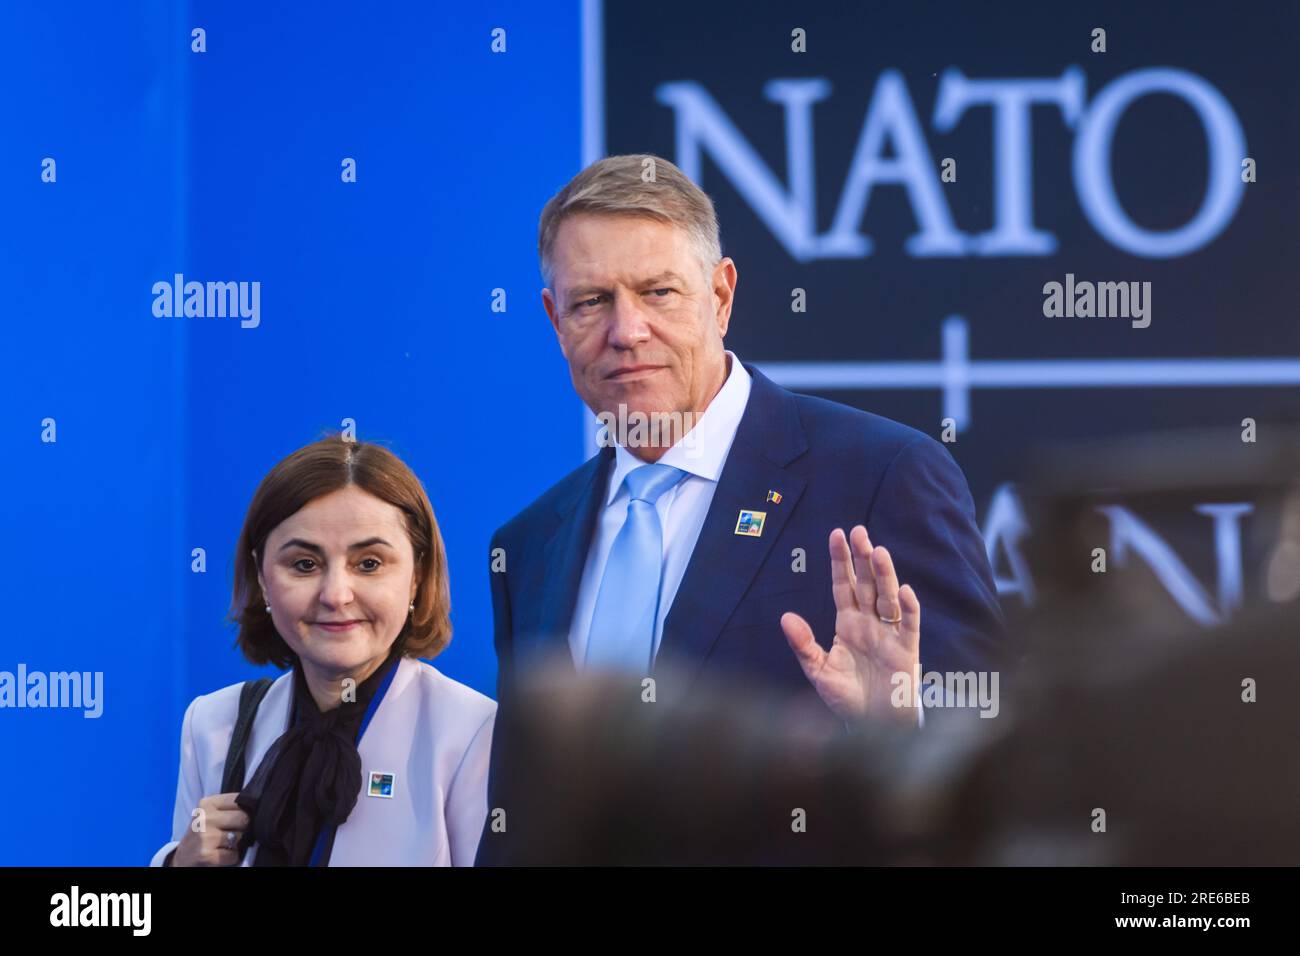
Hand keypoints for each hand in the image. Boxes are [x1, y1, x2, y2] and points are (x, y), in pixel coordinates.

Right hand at [172, 792, 249, 865]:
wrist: (183, 857)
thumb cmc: (203, 833)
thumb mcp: (211, 814)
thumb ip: (230, 807)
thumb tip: (259, 805)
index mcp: (207, 803)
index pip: (241, 799)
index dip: (247, 809)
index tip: (240, 816)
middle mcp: (204, 818)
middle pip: (244, 818)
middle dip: (245, 827)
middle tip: (234, 832)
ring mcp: (204, 837)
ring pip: (241, 837)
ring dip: (239, 843)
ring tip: (227, 843)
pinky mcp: (205, 855)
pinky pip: (234, 855)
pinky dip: (232, 857)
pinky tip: (221, 854)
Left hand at [781, 526, 920, 723]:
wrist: (872, 726)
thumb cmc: (847, 698)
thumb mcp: (819, 671)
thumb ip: (804, 644)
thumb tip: (785, 617)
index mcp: (848, 623)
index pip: (844, 585)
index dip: (841, 561)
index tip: (837, 534)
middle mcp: (870, 622)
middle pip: (867, 583)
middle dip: (863, 558)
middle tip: (860, 531)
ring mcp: (889, 633)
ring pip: (888, 597)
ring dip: (884, 575)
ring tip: (878, 552)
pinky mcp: (906, 650)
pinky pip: (909, 625)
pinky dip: (909, 608)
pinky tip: (904, 592)